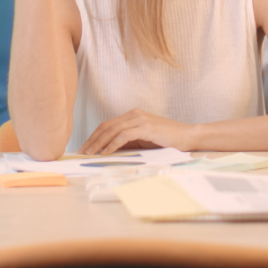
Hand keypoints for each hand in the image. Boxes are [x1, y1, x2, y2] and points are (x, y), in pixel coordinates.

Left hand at [79, 109, 193, 154]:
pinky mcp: (146, 127)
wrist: (185, 136)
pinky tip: (106, 152)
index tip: (85, 147)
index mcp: (133, 115)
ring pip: (113, 130)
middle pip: (107, 126)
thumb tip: (106, 150)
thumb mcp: (142, 139)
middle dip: (92, 139)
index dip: (94, 136)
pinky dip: (113, 144)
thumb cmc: (165, 139)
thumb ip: (127, 141)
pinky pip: (124, 135)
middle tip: (82, 151)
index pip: (107, 124)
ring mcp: (140, 119)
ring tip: (91, 153)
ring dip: (99, 142)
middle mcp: (135, 114)